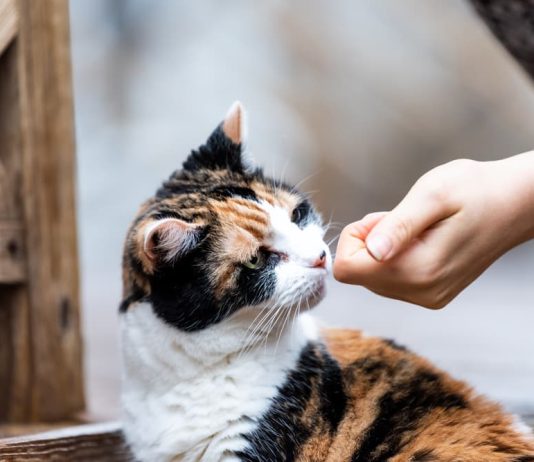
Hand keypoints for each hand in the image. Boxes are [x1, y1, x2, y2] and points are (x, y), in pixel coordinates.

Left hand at [333, 153, 533, 307]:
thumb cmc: (477, 190)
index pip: (347, 270)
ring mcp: (428, 296)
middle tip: (402, 219)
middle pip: (359, 274)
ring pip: (373, 278)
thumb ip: (398, 225)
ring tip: (416, 227)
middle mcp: (421, 292)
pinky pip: (391, 280)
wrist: (516, 204)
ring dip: (382, 250)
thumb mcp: (432, 194)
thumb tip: (372, 252)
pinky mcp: (432, 294)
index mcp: (418, 270)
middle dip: (369, 243)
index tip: (381, 219)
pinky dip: (395, 258)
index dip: (354, 239)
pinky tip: (422, 239)